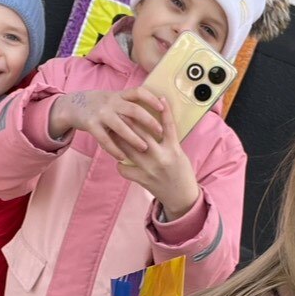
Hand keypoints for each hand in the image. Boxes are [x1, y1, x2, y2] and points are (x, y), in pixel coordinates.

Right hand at [48, 87, 163, 160]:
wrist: (73, 105)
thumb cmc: (100, 105)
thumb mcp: (114, 99)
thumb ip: (128, 104)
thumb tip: (154, 112)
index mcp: (119, 95)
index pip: (138, 92)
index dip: (151, 99)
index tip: (163, 107)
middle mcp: (111, 102)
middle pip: (133, 110)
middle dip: (148, 121)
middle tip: (159, 132)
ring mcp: (101, 114)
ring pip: (121, 126)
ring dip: (134, 138)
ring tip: (145, 148)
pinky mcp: (91, 125)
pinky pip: (105, 139)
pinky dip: (114, 149)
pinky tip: (122, 157)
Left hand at [114, 98, 199, 218]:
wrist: (182, 197)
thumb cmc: (182, 173)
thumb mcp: (179, 154)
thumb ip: (168, 142)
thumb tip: (156, 127)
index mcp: (174, 149)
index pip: (168, 126)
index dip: (164, 111)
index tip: (159, 98)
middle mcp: (162, 157)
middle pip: (143, 134)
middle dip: (130, 122)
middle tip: (121, 110)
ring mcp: (150, 169)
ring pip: (130, 149)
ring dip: (119, 139)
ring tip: (112, 130)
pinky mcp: (142, 179)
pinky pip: (125, 169)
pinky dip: (120, 164)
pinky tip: (118, 160)